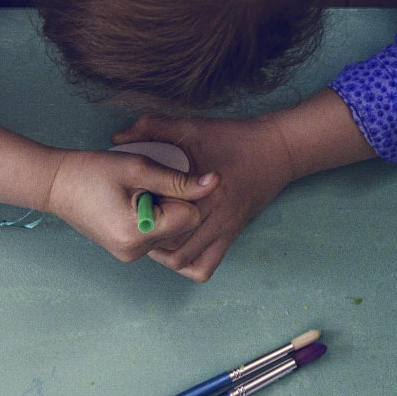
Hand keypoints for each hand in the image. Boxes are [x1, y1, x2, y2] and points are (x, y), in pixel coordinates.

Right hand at [0, 125, 217, 267]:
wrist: (54, 185)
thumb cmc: (91, 171)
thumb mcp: (138, 168)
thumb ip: (178, 178)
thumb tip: (214, 182)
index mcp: (137, 233)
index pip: (191, 218)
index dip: (187, 193)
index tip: (168, 176)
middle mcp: (134, 251)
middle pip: (184, 228)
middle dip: (178, 203)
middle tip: (153, 182)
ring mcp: (129, 254)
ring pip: (172, 232)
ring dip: (167, 209)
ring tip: (142, 190)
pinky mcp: (126, 250)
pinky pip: (157, 235)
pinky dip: (155, 216)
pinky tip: (137, 200)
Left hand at [111, 115, 295, 281]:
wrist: (278, 150)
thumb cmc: (234, 138)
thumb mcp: (193, 128)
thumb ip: (154, 128)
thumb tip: (117, 138)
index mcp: (203, 190)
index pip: (163, 215)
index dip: (141, 213)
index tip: (131, 203)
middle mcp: (214, 216)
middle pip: (169, 242)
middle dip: (148, 235)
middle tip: (138, 221)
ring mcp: (223, 230)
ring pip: (183, 260)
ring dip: (163, 252)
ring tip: (153, 234)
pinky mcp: (230, 238)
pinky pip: (204, 267)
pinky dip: (186, 265)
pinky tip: (176, 248)